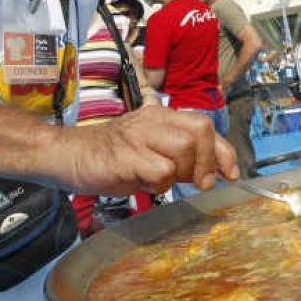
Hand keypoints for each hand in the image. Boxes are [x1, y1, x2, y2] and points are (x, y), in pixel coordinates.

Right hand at [54, 105, 237, 195]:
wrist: (68, 154)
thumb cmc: (113, 156)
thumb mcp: (151, 150)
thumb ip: (180, 156)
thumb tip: (212, 172)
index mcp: (162, 116)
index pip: (205, 126)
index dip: (224, 151)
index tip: (231, 173)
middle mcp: (153, 120)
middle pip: (201, 132)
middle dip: (207, 162)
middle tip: (197, 183)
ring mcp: (139, 137)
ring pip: (184, 150)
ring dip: (180, 173)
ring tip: (158, 180)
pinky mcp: (126, 157)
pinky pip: (160, 172)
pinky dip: (157, 185)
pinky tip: (140, 183)